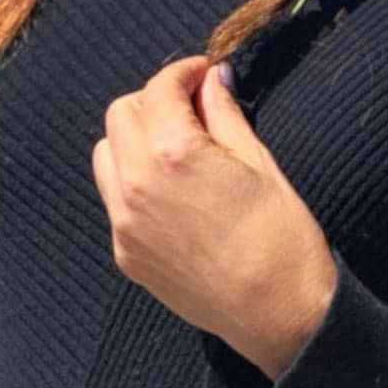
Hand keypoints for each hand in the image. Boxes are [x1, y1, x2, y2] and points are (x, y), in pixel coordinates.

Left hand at [91, 55, 339, 380]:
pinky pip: (114, 197)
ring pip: (107, 152)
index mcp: (173, 152)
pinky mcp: (126, 253)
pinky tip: (172, 187)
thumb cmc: (280, 236)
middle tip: (193, 106)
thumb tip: (212, 78)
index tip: (204, 74)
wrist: (279, 314)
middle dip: (155, 100)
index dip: (184, 72)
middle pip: (122, 113)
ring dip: (134, 136)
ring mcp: (125, 223)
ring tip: (177, 144)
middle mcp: (137, 184)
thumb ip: (224, 113)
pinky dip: (133, 178)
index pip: (159, 88)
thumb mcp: (258, 161)